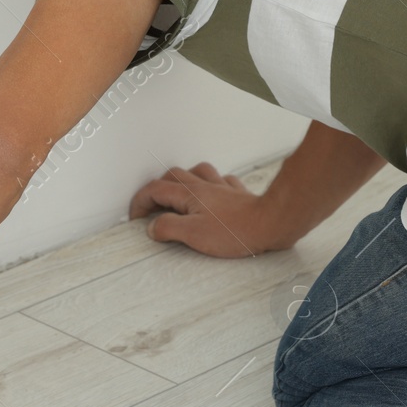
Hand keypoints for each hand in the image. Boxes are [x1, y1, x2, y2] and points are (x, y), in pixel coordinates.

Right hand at [128, 161, 282, 257]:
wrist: (270, 223)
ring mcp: (222, 188)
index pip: (155, 190)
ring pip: (198, 172)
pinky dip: (212, 184)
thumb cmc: (236, 231)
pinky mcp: (238, 194)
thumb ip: (168, 228)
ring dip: (184, 180)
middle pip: (173, 176)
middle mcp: (204, 186)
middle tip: (152, 206)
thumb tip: (153, 227)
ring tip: (179, 194)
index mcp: (189, 194)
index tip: (135, 217)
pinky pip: (222, 181)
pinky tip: (213, 193)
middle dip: (157, 189)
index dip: (140, 202)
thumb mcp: (193, 235)